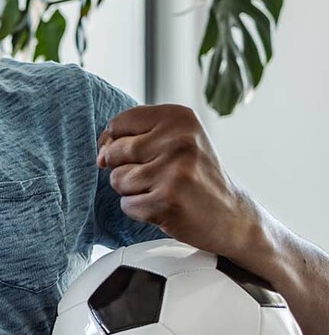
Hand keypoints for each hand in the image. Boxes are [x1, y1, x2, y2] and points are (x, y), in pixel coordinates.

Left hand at [97, 104, 258, 257]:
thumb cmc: (196, 176)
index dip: (115, 142)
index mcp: (179, 118)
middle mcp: (179, 140)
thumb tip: (100, 155)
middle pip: (114, 152)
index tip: (137, 154)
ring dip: (133, 191)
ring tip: (163, 191)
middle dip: (125, 169)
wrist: (234, 217)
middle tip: (157, 176)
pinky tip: (165, 207)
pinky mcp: (167, 201)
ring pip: (117, 180)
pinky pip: (127, 205)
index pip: (118, 123)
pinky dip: (140, 210)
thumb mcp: (175, 140)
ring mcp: (174, 171)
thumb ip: (133, 136)